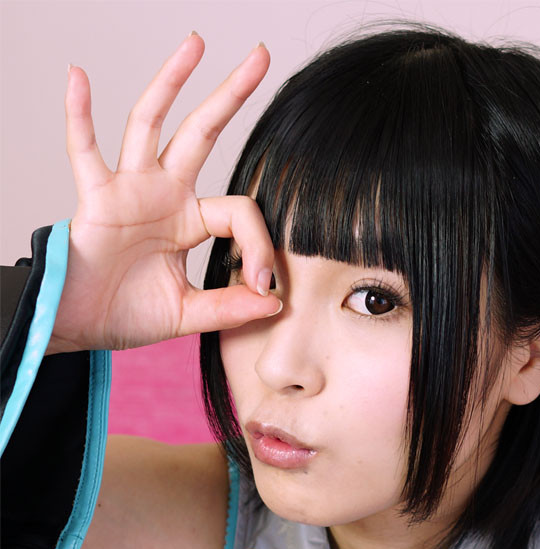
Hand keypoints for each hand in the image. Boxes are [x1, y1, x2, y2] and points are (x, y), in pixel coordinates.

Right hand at [48, 33, 280, 353]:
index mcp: (189, 221)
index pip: (238, 212)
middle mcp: (163, 194)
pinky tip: (78, 77)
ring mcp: (129, 189)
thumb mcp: (188, 314)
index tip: (263, 283)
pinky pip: (84, 150)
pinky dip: (79, 114)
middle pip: (202, 132)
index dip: (258, 245)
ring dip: (171, 81)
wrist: (80, 326)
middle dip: (230, 95)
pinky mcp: (97, 198)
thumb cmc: (127, 314)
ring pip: (150, 123)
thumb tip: (274, 302)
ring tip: (196, 44)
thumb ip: (229, 308)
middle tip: (260, 56)